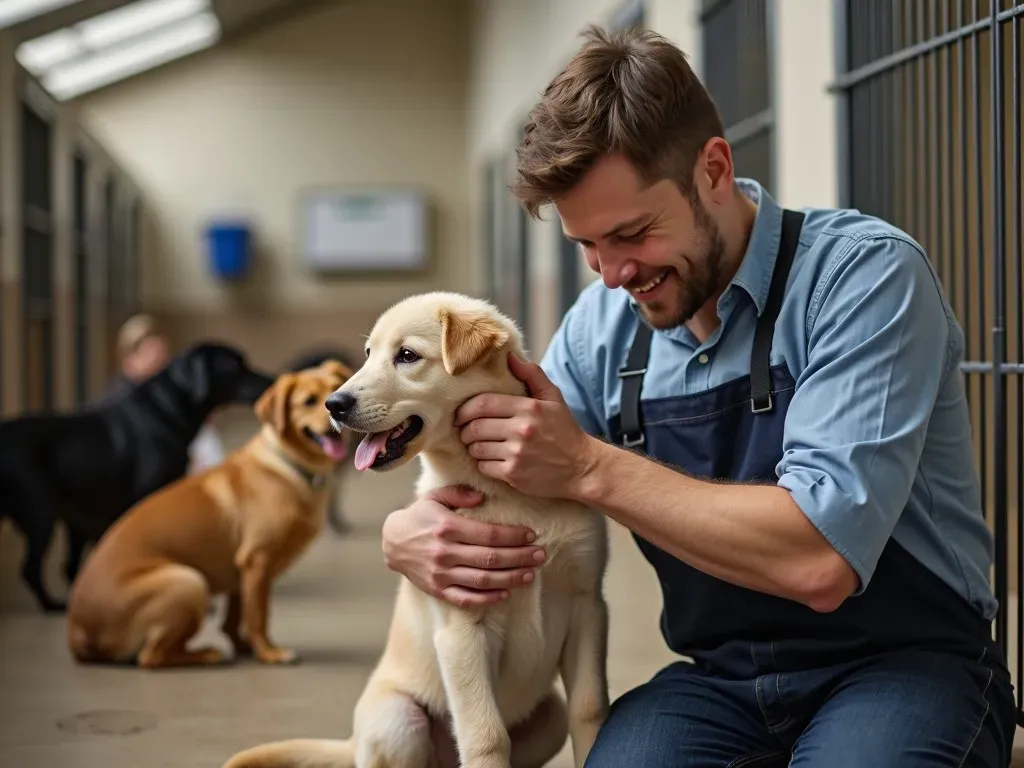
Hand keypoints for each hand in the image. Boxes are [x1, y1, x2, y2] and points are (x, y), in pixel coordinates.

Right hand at [381, 485, 545, 607]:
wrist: (391, 541)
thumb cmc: (419, 516)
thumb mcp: (435, 496)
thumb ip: (459, 493)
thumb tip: (482, 498)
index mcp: (447, 527)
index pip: (488, 534)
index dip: (513, 536)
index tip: (531, 535)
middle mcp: (445, 553)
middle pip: (490, 558)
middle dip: (520, 557)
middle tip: (541, 555)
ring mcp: (441, 574)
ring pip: (482, 581)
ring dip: (510, 578)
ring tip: (530, 575)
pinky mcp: (438, 590)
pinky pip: (465, 599)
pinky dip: (487, 599)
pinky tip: (505, 594)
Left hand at [455, 352, 598, 498]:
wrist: (582, 467)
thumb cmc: (564, 430)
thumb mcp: (553, 398)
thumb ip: (532, 374)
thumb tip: (509, 356)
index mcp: (529, 408)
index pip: (483, 404)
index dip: (465, 409)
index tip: (461, 414)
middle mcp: (521, 430)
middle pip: (475, 427)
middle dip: (465, 429)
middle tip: (466, 430)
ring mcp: (517, 454)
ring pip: (476, 448)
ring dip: (473, 447)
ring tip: (479, 445)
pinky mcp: (514, 474)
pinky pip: (484, 467)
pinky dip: (483, 464)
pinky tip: (492, 461)